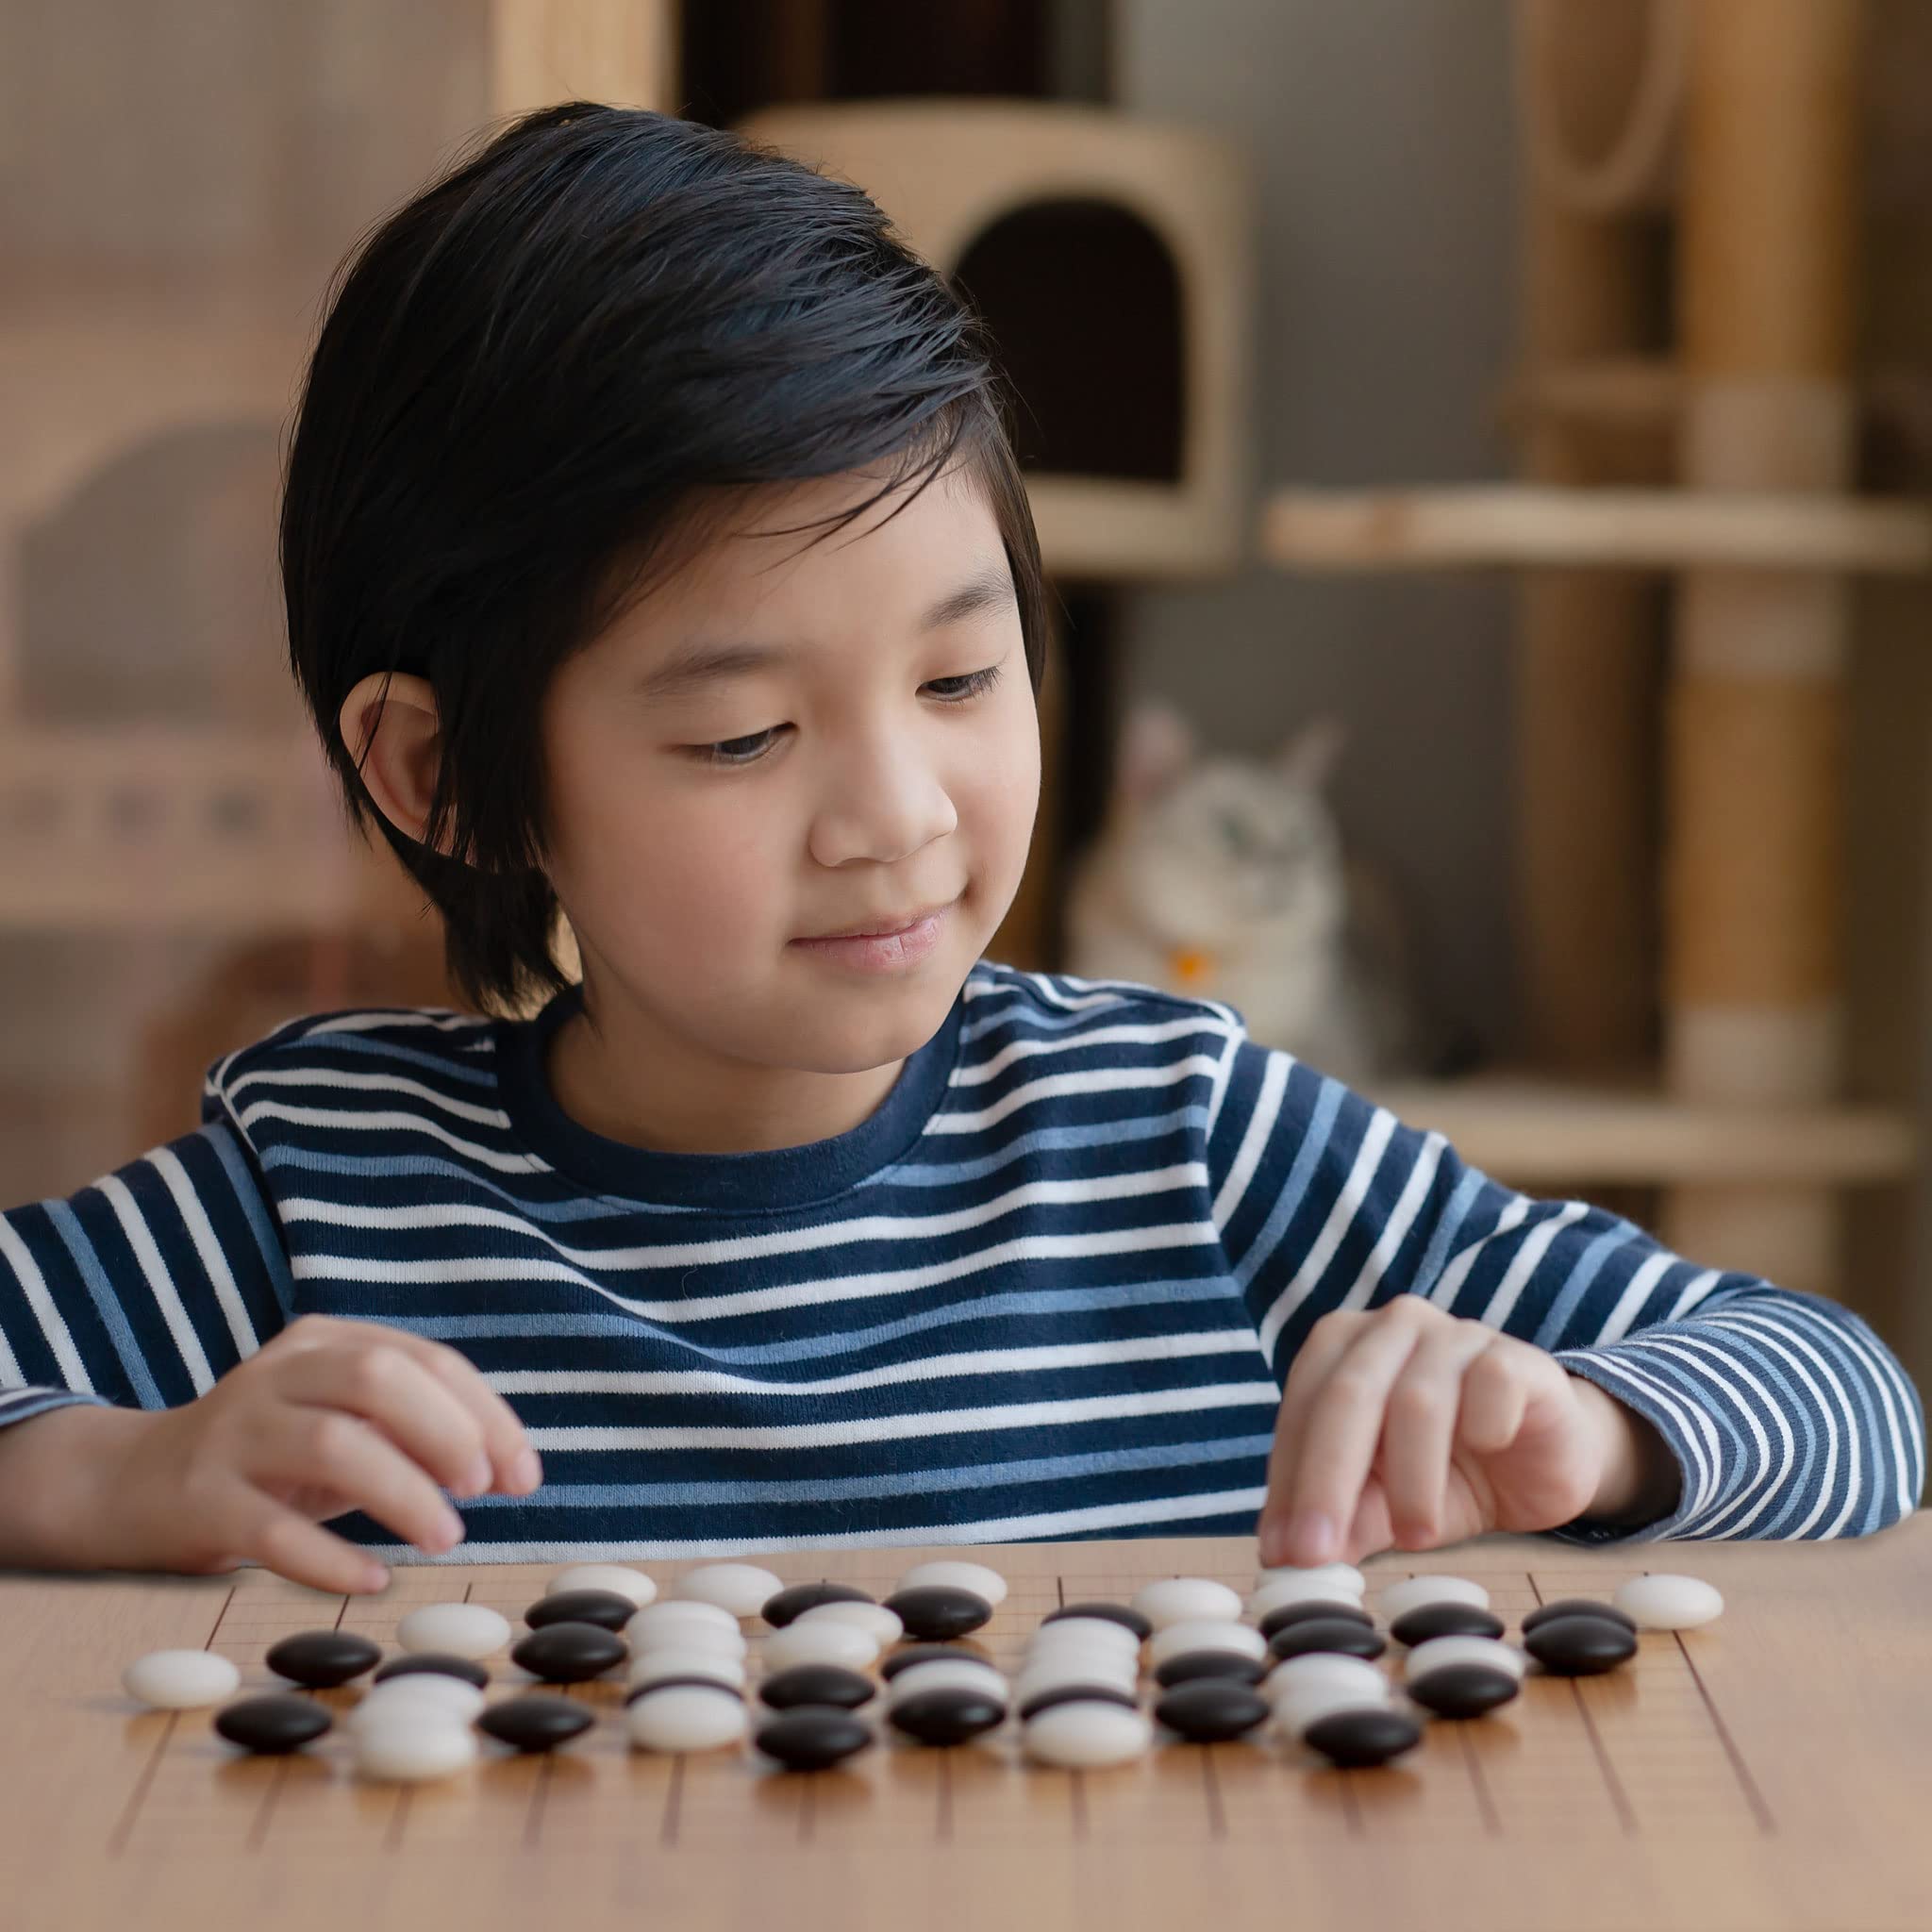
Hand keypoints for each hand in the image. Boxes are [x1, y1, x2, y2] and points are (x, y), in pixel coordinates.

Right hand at [76, 1314, 541, 1593]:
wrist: (132, 1485)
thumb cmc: (271, 1457)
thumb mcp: (342, 1425)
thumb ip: (413, 1432)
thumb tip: (507, 1468)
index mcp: (323, 1343)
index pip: (422, 1360)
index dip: (485, 1415)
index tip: (524, 1475)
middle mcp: (276, 1375)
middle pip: (375, 1379)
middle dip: (446, 1431)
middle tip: (481, 1489)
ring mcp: (233, 1434)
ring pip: (330, 1445)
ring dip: (402, 1493)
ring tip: (446, 1537)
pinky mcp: (198, 1501)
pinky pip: (271, 1530)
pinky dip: (330, 1558)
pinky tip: (373, 1580)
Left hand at [1256, 1295, 1675, 1567]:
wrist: (1544, 1463)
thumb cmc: (1449, 1473)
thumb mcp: (1387, 1503)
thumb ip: (1343, 1517)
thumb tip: (1288, 1555)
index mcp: (1342, 1347)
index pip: (1301, 1412)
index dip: (1288, 1484)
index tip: (1282, 1554)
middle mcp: (1392, 1327)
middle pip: (1347, 1396)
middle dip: (1326, 1481)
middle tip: (1315, 1553)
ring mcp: (1454, 1335)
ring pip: (1416, 1400)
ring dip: (1411, 1479)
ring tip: (1414, 1538)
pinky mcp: (1514, 1356)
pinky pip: (1491, 1385)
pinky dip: (1483, 1428)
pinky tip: (1487, 1452)